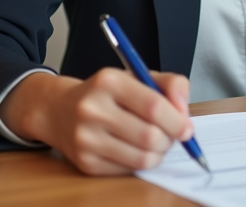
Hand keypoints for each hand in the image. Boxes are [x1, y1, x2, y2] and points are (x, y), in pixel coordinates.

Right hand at [0, 67, 193, 175]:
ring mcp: (86, 139)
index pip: (153, 106)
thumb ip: (170, 85)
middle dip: (170, 140)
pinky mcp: (85, 163)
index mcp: (109, 81)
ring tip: (156, 143)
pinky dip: (140, 162)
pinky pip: (128, 170)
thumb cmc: (106, 93)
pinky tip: (135, 149)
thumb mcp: (136, 76)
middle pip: (150, 136)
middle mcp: (93, 109)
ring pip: (142, 158)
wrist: (58, 110)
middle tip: (172, 136)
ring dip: (159, 154)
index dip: (177, 121)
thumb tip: (184, 113)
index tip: (187, 128)